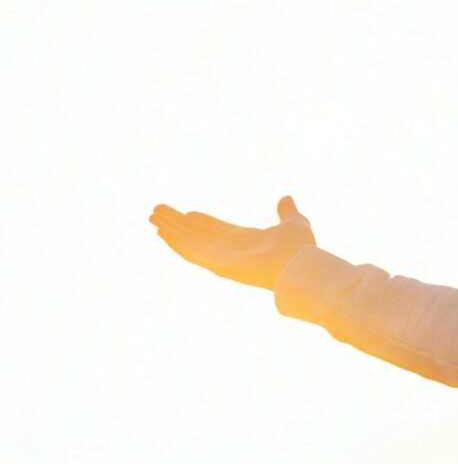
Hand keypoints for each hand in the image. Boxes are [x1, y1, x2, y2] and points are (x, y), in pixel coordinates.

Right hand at [150, 194, 314, 291]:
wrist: (298, 265)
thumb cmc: (299, 249)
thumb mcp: (294, 223)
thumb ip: (287, 212)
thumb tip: (286, 198)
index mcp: (244, 240)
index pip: (215, 229)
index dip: (200, 221)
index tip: (187, 212)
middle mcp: (229, 249)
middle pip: (196, 233)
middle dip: (177, 223)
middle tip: (158, 211)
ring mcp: (220, 257)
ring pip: (188, 240)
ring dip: (169, 228)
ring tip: (152, 216)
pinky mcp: (214, 262)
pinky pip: (189, 250)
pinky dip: (174, 240)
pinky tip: (160, 231)